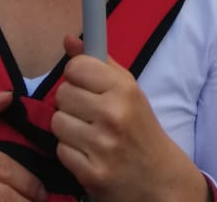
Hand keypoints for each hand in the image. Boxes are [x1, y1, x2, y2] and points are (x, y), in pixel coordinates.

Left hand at [52, 36, 207, 201]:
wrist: (159, 178)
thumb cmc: (140, 126)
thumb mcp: (127, 88)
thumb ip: (98, 62)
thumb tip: (67, 39)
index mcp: (123, 90)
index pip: (75, 67)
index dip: (76, 75)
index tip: (85, 85)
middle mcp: (113, 115)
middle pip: (62, 94)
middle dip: (71, 102)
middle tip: (88, 112)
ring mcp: (102, 147)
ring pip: (57, 123)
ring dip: (68, 128)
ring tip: (87, 133)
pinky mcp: (92, 174)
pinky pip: (61, 151)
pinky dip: (71, 152)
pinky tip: (88, 152)